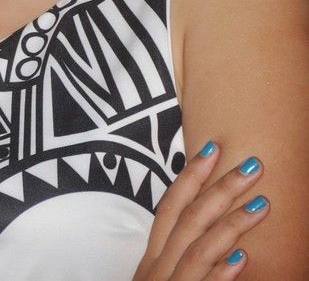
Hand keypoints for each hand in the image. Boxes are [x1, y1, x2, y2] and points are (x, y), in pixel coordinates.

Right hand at [133, 141, 269, 278]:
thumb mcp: (161, 276)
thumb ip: (180, 253)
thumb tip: (210, 220)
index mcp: (154, 255)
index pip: (170, 206)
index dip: (190, 175)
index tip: (213, 147)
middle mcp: (157, 267)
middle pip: (188, 219)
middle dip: (220, 188)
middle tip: (252, 165)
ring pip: (199, 249)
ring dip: (231, 224)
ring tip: (261, 204)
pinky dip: (220, 272)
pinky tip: (243, 257)